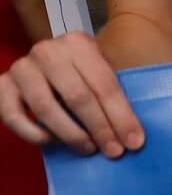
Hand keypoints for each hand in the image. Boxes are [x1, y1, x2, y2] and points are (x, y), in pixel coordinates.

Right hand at [0, 32, 141, 156]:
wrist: (50, 60)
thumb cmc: (84, 72)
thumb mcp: (102, 71)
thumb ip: (114, 95)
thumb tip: (133, 134)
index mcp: (78, 43)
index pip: (105, 85)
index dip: (121, 116)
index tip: (134, 142)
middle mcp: (47, 51)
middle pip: (77, 96)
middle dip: (99, 128)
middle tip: (113, 151)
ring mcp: (22, 68)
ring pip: (46, 108)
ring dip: (70, 134)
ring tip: (88, 149)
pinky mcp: (2, 85)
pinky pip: (13, 116)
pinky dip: (32, 133)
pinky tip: (51, 142)